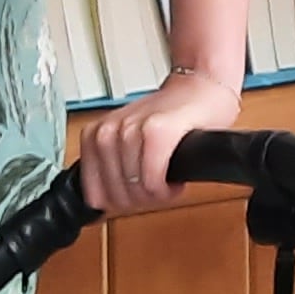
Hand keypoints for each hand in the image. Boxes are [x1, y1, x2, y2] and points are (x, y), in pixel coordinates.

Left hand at [82, 66, 241, 217]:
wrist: (200, 88)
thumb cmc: (169, 117)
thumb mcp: (126, 142)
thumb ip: (109, 168)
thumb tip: (102, 206)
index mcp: (94, 136)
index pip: (94, 196)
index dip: (121, 203)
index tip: (137, 193)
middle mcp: (108, 132)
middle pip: (118, 198)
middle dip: (142, 201)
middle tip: (157, 186)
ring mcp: (130, 130)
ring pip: (136, 193)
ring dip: (157, 196)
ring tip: (167, 180)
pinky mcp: (156, 131)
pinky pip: (153, 183)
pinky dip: (167, 191)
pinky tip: (175, 182)